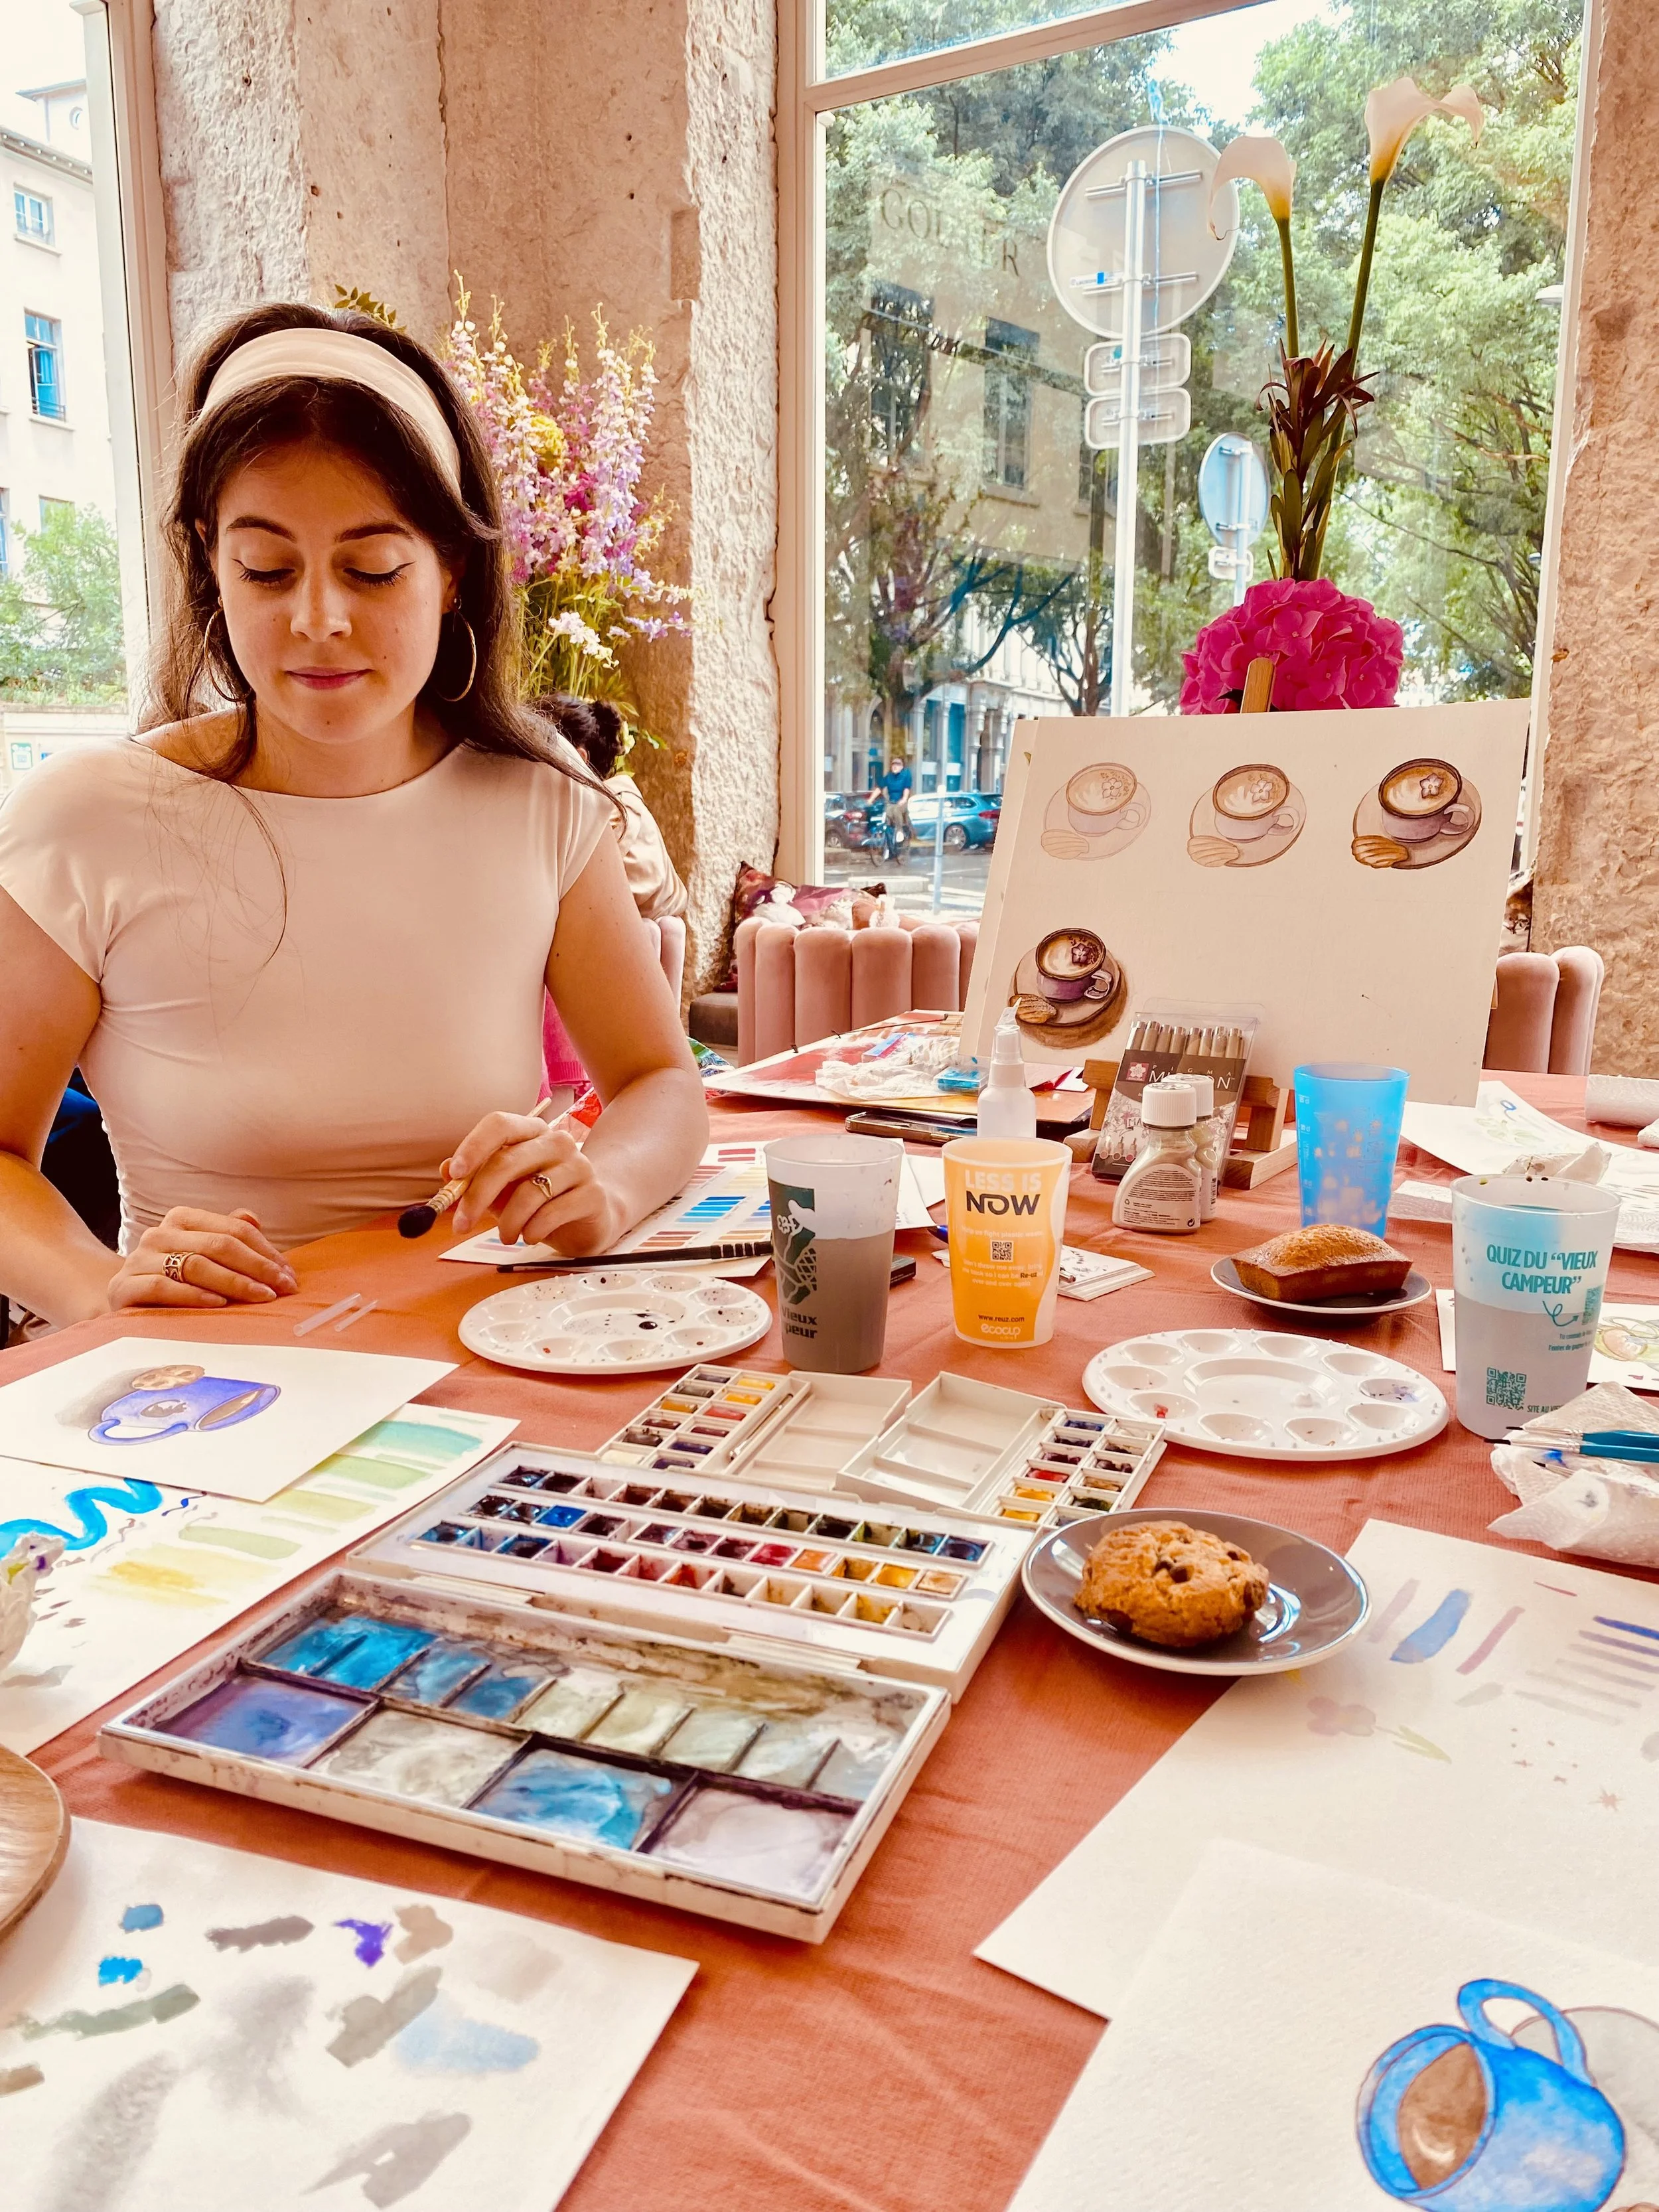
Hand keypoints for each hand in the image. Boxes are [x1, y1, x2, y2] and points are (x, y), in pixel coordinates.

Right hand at [108, 1208, 298, 1309]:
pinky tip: (219, 1304)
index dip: (266, 1252)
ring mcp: (139, 1259)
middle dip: (257, 1268)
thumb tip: (254, 1219)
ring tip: (261, 1297)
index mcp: (182, 1219)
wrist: (124, 1299)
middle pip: (218, 1246)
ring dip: (234, 1283)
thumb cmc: (174, 1276)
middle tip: (283, 1288)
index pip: (233, 1231)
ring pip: (194, 1265)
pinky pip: (163, 1287)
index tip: (289, 1275)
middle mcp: (159, 1234)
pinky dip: (194, 1296)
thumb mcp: (201, 1252)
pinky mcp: (123, 1287)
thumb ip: (227, 1234)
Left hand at [448, 1112, 626, 1256]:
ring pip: (529, 1193)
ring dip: (508, 1222)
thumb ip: (475, 1180)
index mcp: (531, 1131)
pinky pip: (552, 1213)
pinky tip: (530, 1236)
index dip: (474, 1147)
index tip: (455, 1174)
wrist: (592, 1215)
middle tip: (461, 1224)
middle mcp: (557, 1142)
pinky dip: (533, 1230)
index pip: (500, 1124)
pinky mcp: (592, 1194)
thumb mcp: (503, 1189)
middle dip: (478, 1196)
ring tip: (505, 1236)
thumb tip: (446, 1172)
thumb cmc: (542, 1199)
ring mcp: (578, 1166)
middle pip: (508, 1161)